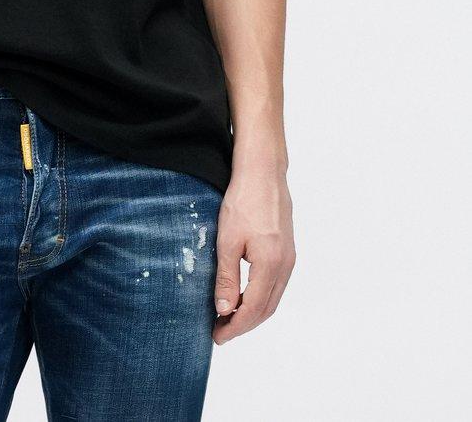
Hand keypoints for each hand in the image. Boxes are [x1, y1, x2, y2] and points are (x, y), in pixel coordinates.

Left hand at [212, 164, 296, 344]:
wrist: (263, 172)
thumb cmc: (243, 200)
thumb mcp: (227, 241)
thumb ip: (227, 278)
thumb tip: (225, 311)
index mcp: (271, 265)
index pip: (254, 310)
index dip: (236, 328)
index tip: (217, 336)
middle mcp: (285, 265)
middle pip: (267, 309)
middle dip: (244, 324)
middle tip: (220, 331)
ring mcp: (289, 258)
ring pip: (273, 298)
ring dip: (253, 312)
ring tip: (229, 316)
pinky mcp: (287, 249)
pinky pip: (276, 284)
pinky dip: (260, 296)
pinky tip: (244, 294)